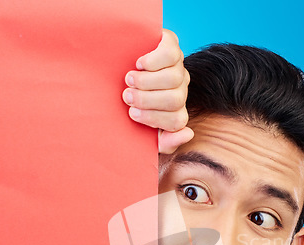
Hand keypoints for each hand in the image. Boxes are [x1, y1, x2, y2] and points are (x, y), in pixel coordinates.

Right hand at [122, 29, 192, 153]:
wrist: (115, 68)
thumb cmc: (128, 103)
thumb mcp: (143, 130)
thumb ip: (166, 143)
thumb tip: (188, 133)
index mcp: (176, 110)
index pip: (177, 121)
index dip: (153, 119)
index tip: (132, 114)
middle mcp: (180, 88)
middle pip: (175, 100)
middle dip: (148, 101)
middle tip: (127, 96)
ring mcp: (178, 66)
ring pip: (173, 79)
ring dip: (147, 82)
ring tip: (129, 80)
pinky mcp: (171, 43)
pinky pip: (171, 54)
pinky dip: (153, 61)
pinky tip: (139, 64)